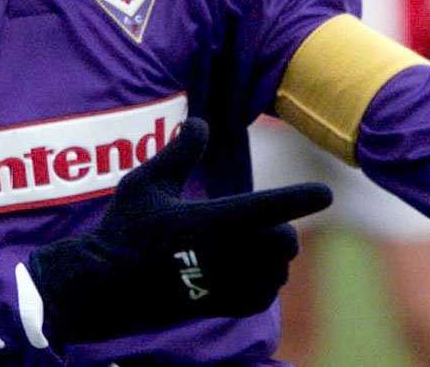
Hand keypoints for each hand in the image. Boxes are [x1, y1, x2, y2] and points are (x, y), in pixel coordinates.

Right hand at [28, 117, 331, 341]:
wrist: (104, 287)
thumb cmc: (124, 230)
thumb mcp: (144, 183)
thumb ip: (178, 153)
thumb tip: (202, 122)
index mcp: (202, 222)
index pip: (262, 208)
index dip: (297, 198)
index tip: (325, 192)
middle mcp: (217, 257)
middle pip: (282, 244)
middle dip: (285, 230)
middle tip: (274, 224)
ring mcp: (219, 287)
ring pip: (277, 273)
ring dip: (277, 258)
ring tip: (261, 245)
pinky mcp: (218, 307)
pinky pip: (263, 297)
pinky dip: (267, 283)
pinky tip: (252, 271)